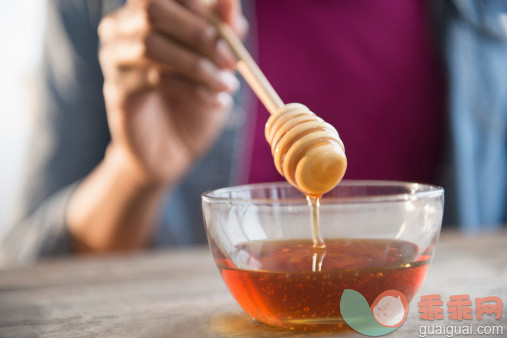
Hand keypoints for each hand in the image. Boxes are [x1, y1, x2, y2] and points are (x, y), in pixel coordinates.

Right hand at [98, 0, 247, 187]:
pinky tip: (215, 102)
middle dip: (200, 34)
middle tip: (232, 61)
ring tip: (228, 86)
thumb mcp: (215, 61)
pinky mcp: (118, 92)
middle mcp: (121, 29)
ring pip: (152, 46)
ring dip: (199, 67)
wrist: (173, 148)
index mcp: (144, 13)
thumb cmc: (194, 98)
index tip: (230, 28)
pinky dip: (193, 90)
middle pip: (153, 11)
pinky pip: (156, 81)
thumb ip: (221, 29)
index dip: (197, 5)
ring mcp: (114, 59)